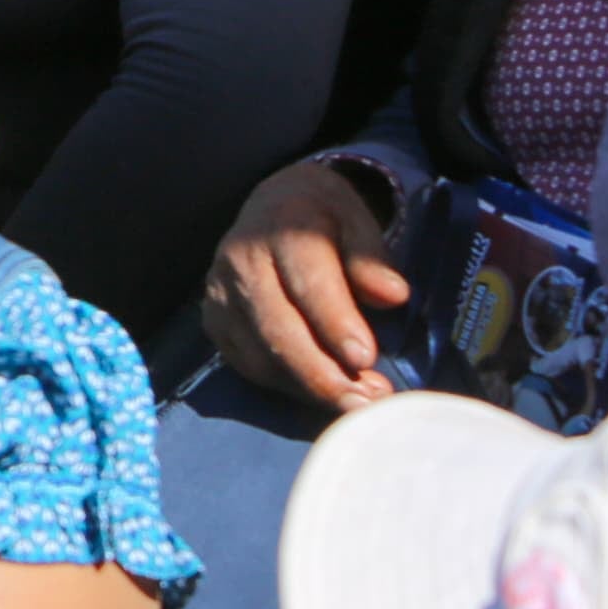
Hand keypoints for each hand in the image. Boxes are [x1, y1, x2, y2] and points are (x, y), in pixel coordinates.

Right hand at [199, 159, 406, 411]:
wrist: (274, 206)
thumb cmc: (325, 221)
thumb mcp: (356, 222)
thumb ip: (371, 258)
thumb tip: (394, 294)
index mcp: (282, 227)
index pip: (307, 281)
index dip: (336, 323)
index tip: (366, 359)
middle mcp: (240, 258)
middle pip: (278, 327)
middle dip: (323, 374)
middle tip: (367, 401)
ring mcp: (220, 291)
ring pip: (260, 353)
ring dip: (307, 387)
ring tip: (353, 401)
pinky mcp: (214, 319)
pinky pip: (246, 363)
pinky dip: (283, 384)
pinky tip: (317, 390)